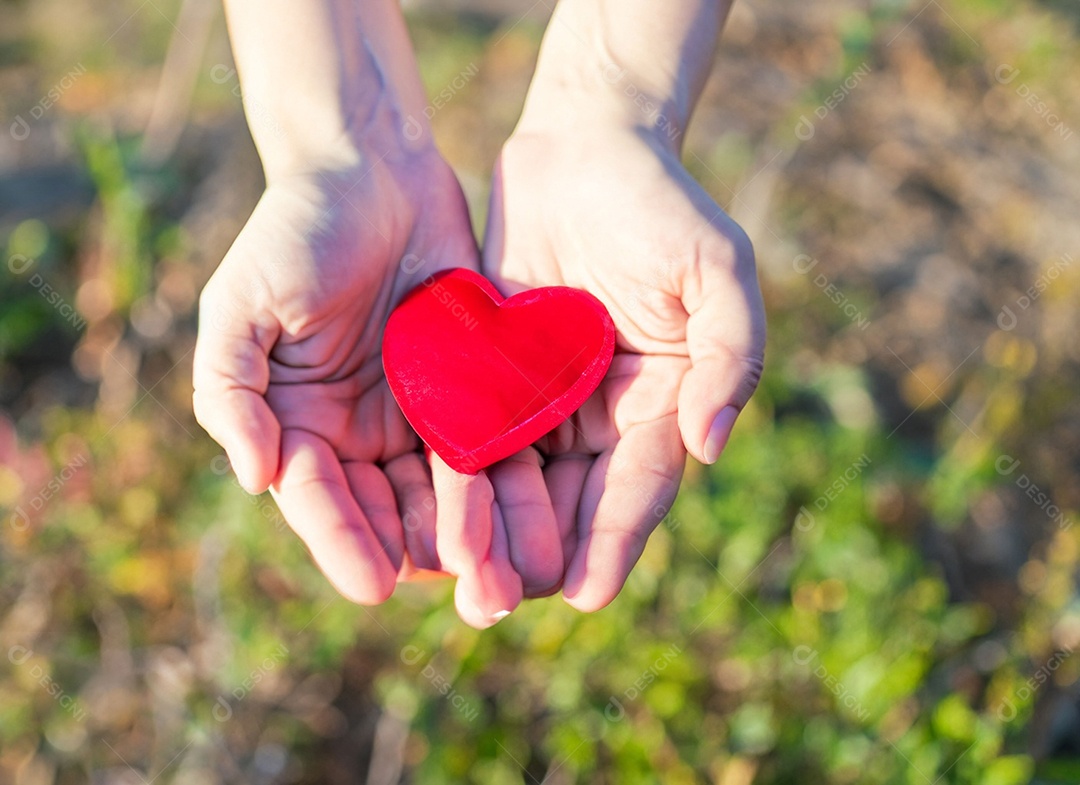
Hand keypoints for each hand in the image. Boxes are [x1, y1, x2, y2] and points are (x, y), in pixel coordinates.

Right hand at [196, 0, 525, 626]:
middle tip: (464, 598)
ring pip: (446, 493)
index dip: (342, 543)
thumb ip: (231, 389)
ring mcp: (417, 415)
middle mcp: (359, 435)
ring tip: (505, 571)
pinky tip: (534, 507)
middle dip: (422, 555)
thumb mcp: (242, 304)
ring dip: (474, 533)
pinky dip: (507, 478)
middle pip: (390, 512)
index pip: (320, 501)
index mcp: (300, 427)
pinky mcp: (470, 390)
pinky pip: (490, 443)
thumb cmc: (294, 229)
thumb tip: (255, 477)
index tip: (373, 586)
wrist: (372, 170)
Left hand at [481, 120, 764, 610]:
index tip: (585, 595)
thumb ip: (730, 356)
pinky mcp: (496, 377)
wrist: (584, 149)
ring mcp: (548, 402)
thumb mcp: (717, 270)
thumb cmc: (661, 203)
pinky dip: (455, 479)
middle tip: (498, 602)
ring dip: (490, 534)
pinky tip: (423, 514)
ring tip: (457, 581)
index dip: (615, 543)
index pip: (639, 488)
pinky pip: (475, 438)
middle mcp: (605, 418)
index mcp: (662, 405)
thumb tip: (708, 447)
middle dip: (539, 556)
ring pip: (519, 487)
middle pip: (573, 506)